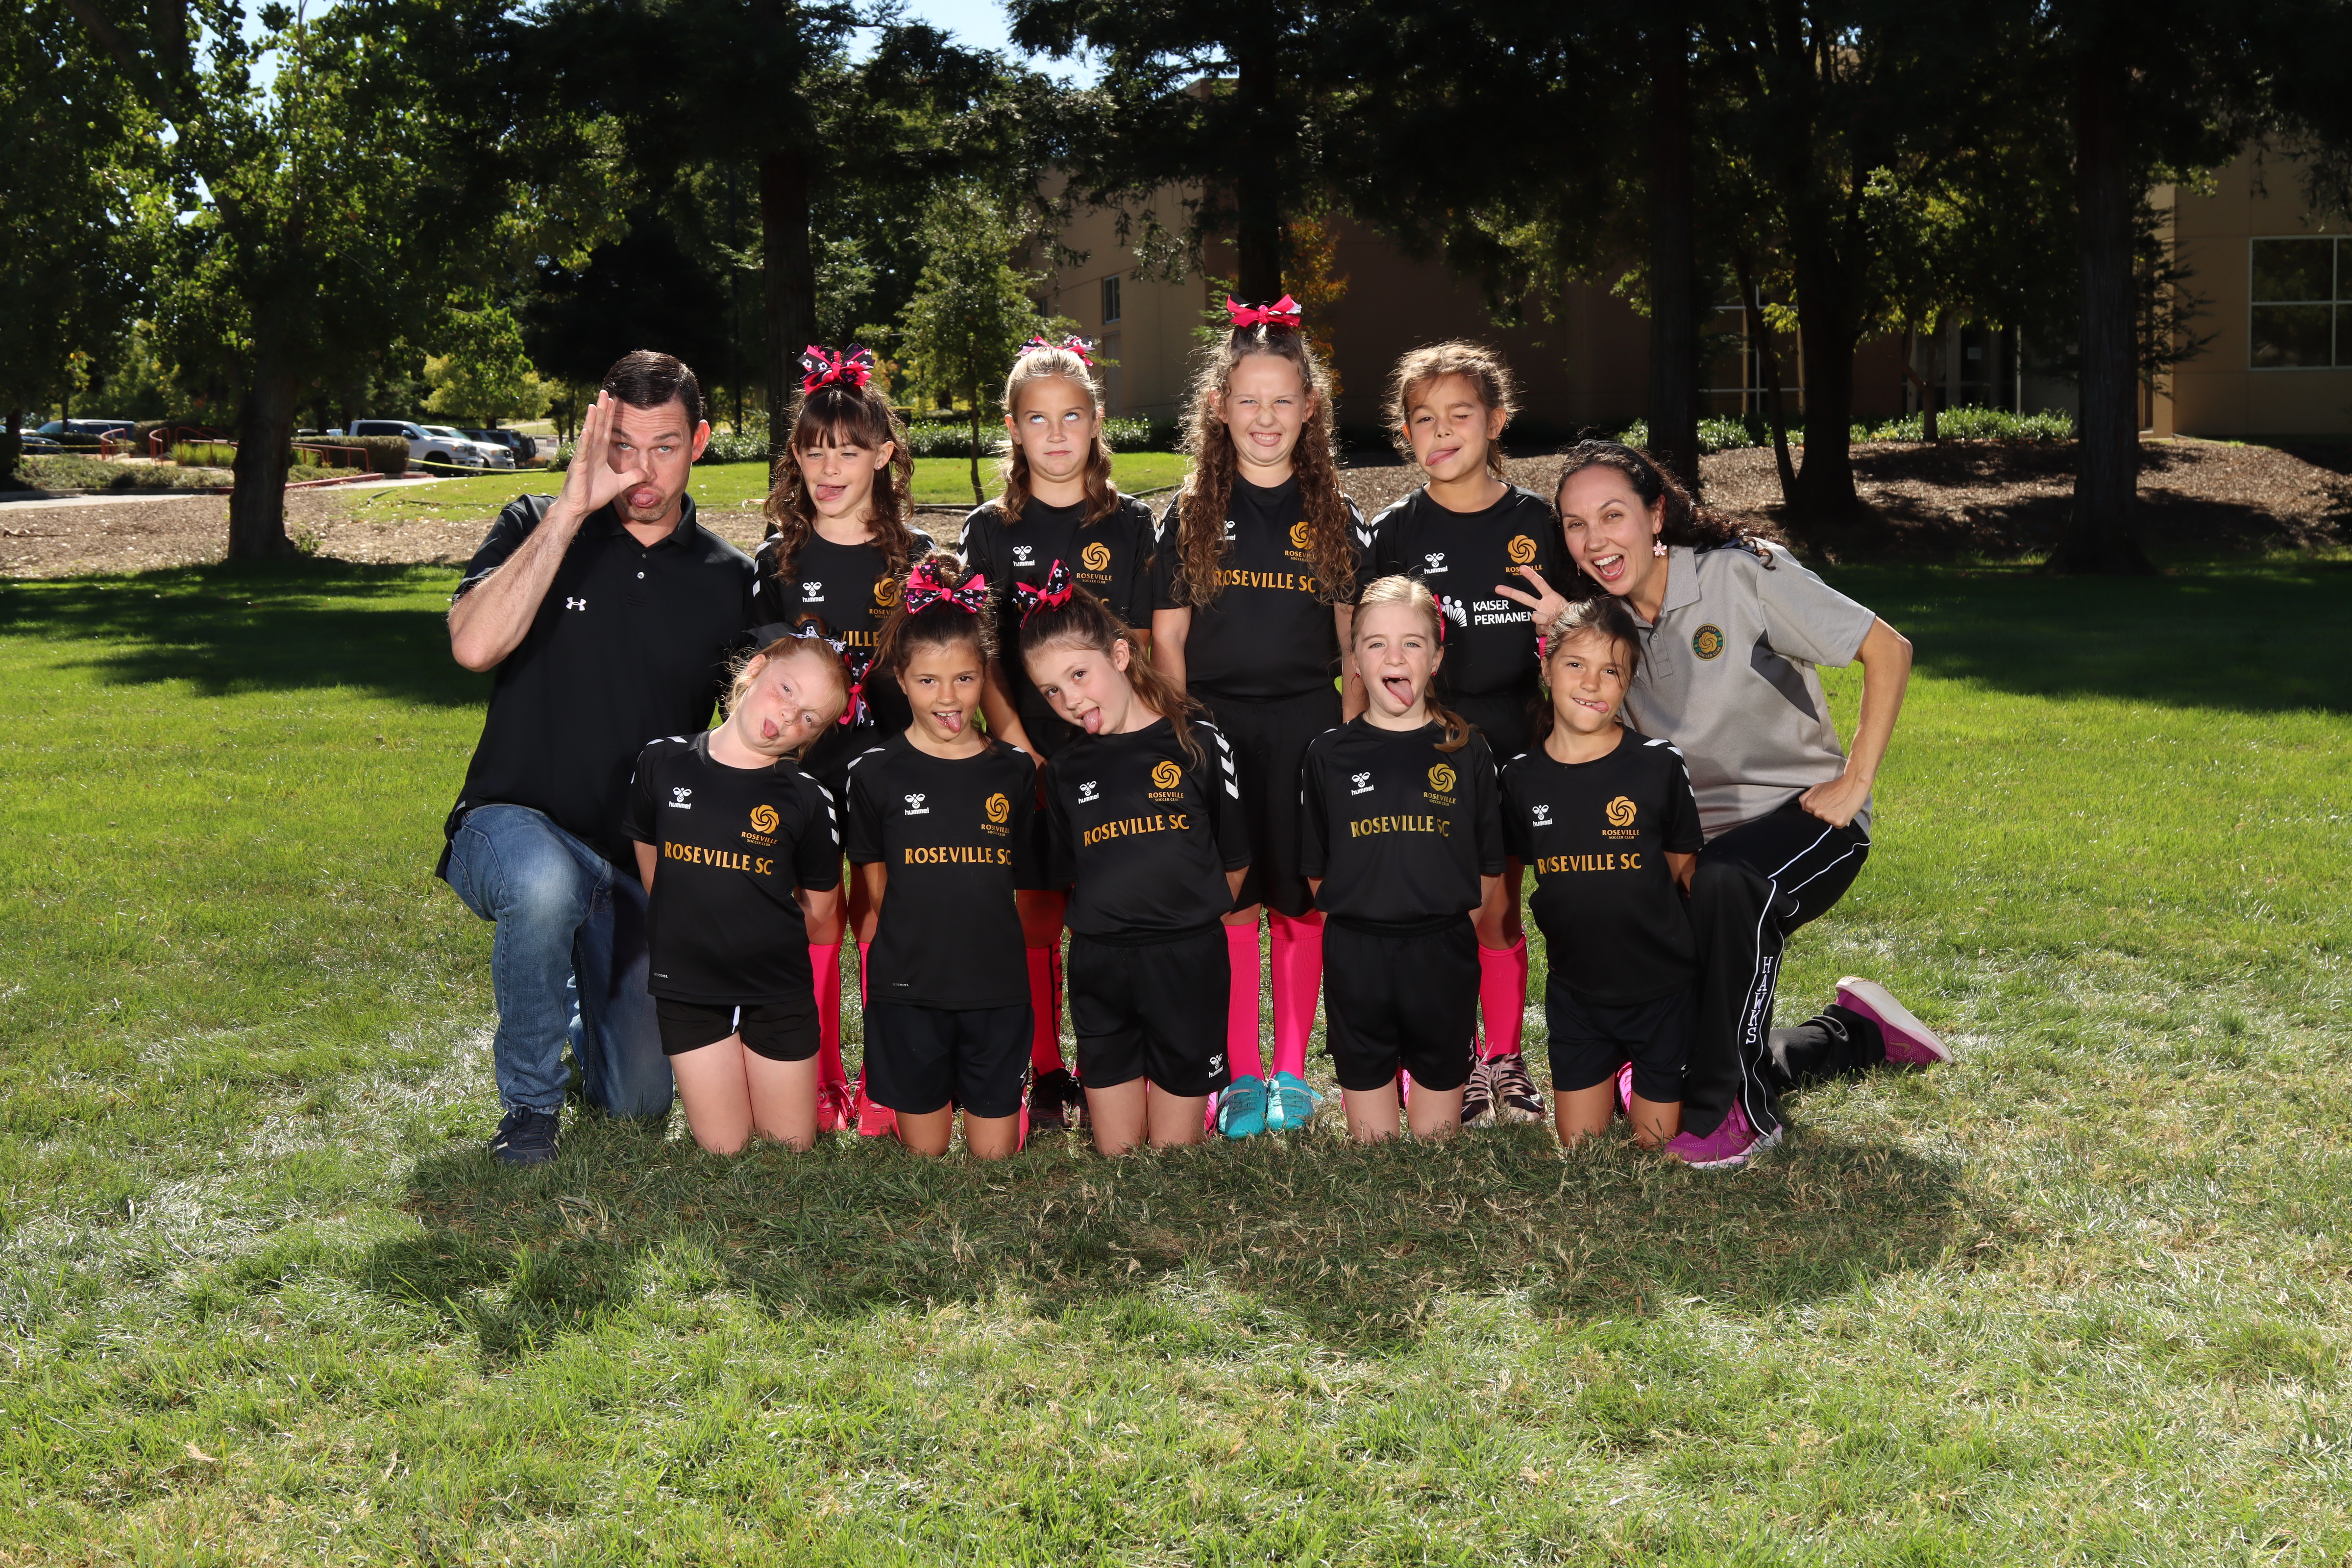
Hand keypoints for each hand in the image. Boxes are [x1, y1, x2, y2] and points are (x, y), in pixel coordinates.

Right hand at [557, 391, 649, 519]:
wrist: (579, 508)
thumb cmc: (593, 495)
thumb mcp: (619, 484)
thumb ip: (632, 477)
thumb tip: (647, 473)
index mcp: (599, 453)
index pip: (606, 430)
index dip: (610, 416)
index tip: (614, 400)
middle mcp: (590, 452)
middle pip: (598, 427)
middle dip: (602, 410)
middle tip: (605, 392)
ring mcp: (583, 458)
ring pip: (589, 435)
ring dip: (592, 420)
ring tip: (595, 404)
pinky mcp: (578, 467)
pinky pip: (582, 452)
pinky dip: (585, 441)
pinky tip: (587, 430)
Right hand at [1493, 563, 1572, 631]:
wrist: (1573, 630)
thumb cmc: (1571, 616)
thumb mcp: (1566, 611)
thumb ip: (1551, 614)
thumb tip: (1535, 617)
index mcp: (1550, 596)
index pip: (1540, 584)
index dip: (1531, 576)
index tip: (1522, 568)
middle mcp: (1543, 605)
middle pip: (1524, 597)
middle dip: (1511, 593)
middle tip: (1498, 588)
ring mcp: (1541, 615)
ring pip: (1534, 617)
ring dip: (1545, 621)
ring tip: (1555, 623)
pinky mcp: (1540, 627)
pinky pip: (1539, 629)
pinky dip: (1546, 630)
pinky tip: (1552, 629)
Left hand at [1797, 771, 1870, 827]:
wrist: (1853, 783)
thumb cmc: (1836, 786)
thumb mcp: (1817, 787)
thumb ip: (1807, 797)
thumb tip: (1803, 807)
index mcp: (1809, 805)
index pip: (1809, 816)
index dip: (1818, 813)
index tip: (1825, 809)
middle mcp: (1816, 812)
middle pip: (1818, 821)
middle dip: (1825, 816)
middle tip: (1834, 807)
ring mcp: (1826, 818)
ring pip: (1828, 824)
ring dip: (1833, 819)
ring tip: (1839, 808)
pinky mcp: (1837, 822)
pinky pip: (1838, 826)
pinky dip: (1841, 821)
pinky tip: (1844, 812)